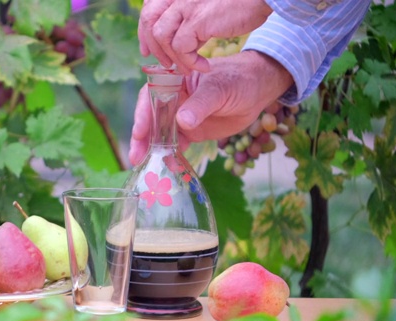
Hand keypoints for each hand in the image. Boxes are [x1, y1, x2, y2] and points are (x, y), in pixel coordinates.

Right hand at [129, 51, 293, 165]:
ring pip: (161, 135)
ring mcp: (181, 117)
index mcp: (174, 82)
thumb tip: (182, 121)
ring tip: (148, 166)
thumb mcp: (219, 88)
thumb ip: (200, 105)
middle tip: (136, 157)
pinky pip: (177, 145)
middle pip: (151, 119)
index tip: (140, 132)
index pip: (151, 97)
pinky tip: (171, 167)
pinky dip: (172, 156)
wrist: (258, 90)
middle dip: (142, 138)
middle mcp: (172, 100)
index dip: (143, 114)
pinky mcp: (191, 132)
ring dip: (154, 150)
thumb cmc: (237, 79)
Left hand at [138, 0, 271, 73]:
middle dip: (152, 46)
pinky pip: (181, 47)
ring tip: (187, 68)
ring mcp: (185, 4)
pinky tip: (204, 66)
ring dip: (172, 57)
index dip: (144, 31)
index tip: (147, 50)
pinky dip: (190, 62)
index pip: (149, 9)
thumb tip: (182, 41)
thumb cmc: (239, 1)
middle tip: (164, 64)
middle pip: (149, 20)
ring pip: (161, 36)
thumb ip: (191, 19)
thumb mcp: (207, 7)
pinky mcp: (197, 18)